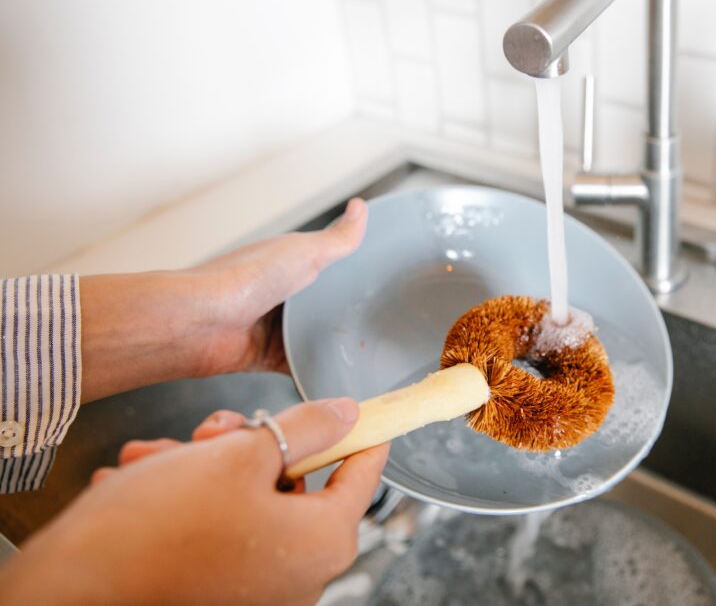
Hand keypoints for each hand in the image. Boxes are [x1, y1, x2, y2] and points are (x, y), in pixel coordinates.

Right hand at [1, 398, 389, 605]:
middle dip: (247, 446)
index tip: (363, 412)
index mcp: (322, 541)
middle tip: (212, 433)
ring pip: (244, 500)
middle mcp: (298, 575)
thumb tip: (346, 414)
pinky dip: (183, 502)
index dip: (360, 432)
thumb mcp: (238, 455)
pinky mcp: (215, 593)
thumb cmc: (157, 529)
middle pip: (292, 482)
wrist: (68, 593)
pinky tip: (144, 484)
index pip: (362, 472)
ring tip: (159, 459)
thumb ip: (304, 428)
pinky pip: (215, 532)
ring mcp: (256, 590)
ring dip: (203, 468)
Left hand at [80, 198, 367, 400]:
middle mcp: (284, 294)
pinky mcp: (270, 357)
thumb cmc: (244, 278)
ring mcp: (276, 327)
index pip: (333, 265)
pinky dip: (317, 372)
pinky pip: (301, 367)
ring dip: (336, 345)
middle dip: (350, 315)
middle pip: (327, 306)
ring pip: (317, 338)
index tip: (388, 283)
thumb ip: (337, 239)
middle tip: (390, 324)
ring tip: (374, 354)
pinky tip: (342, 376)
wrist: (200, 322)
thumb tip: (362, 208)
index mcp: (291, 263)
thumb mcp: (302, 251)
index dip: (357, 273)